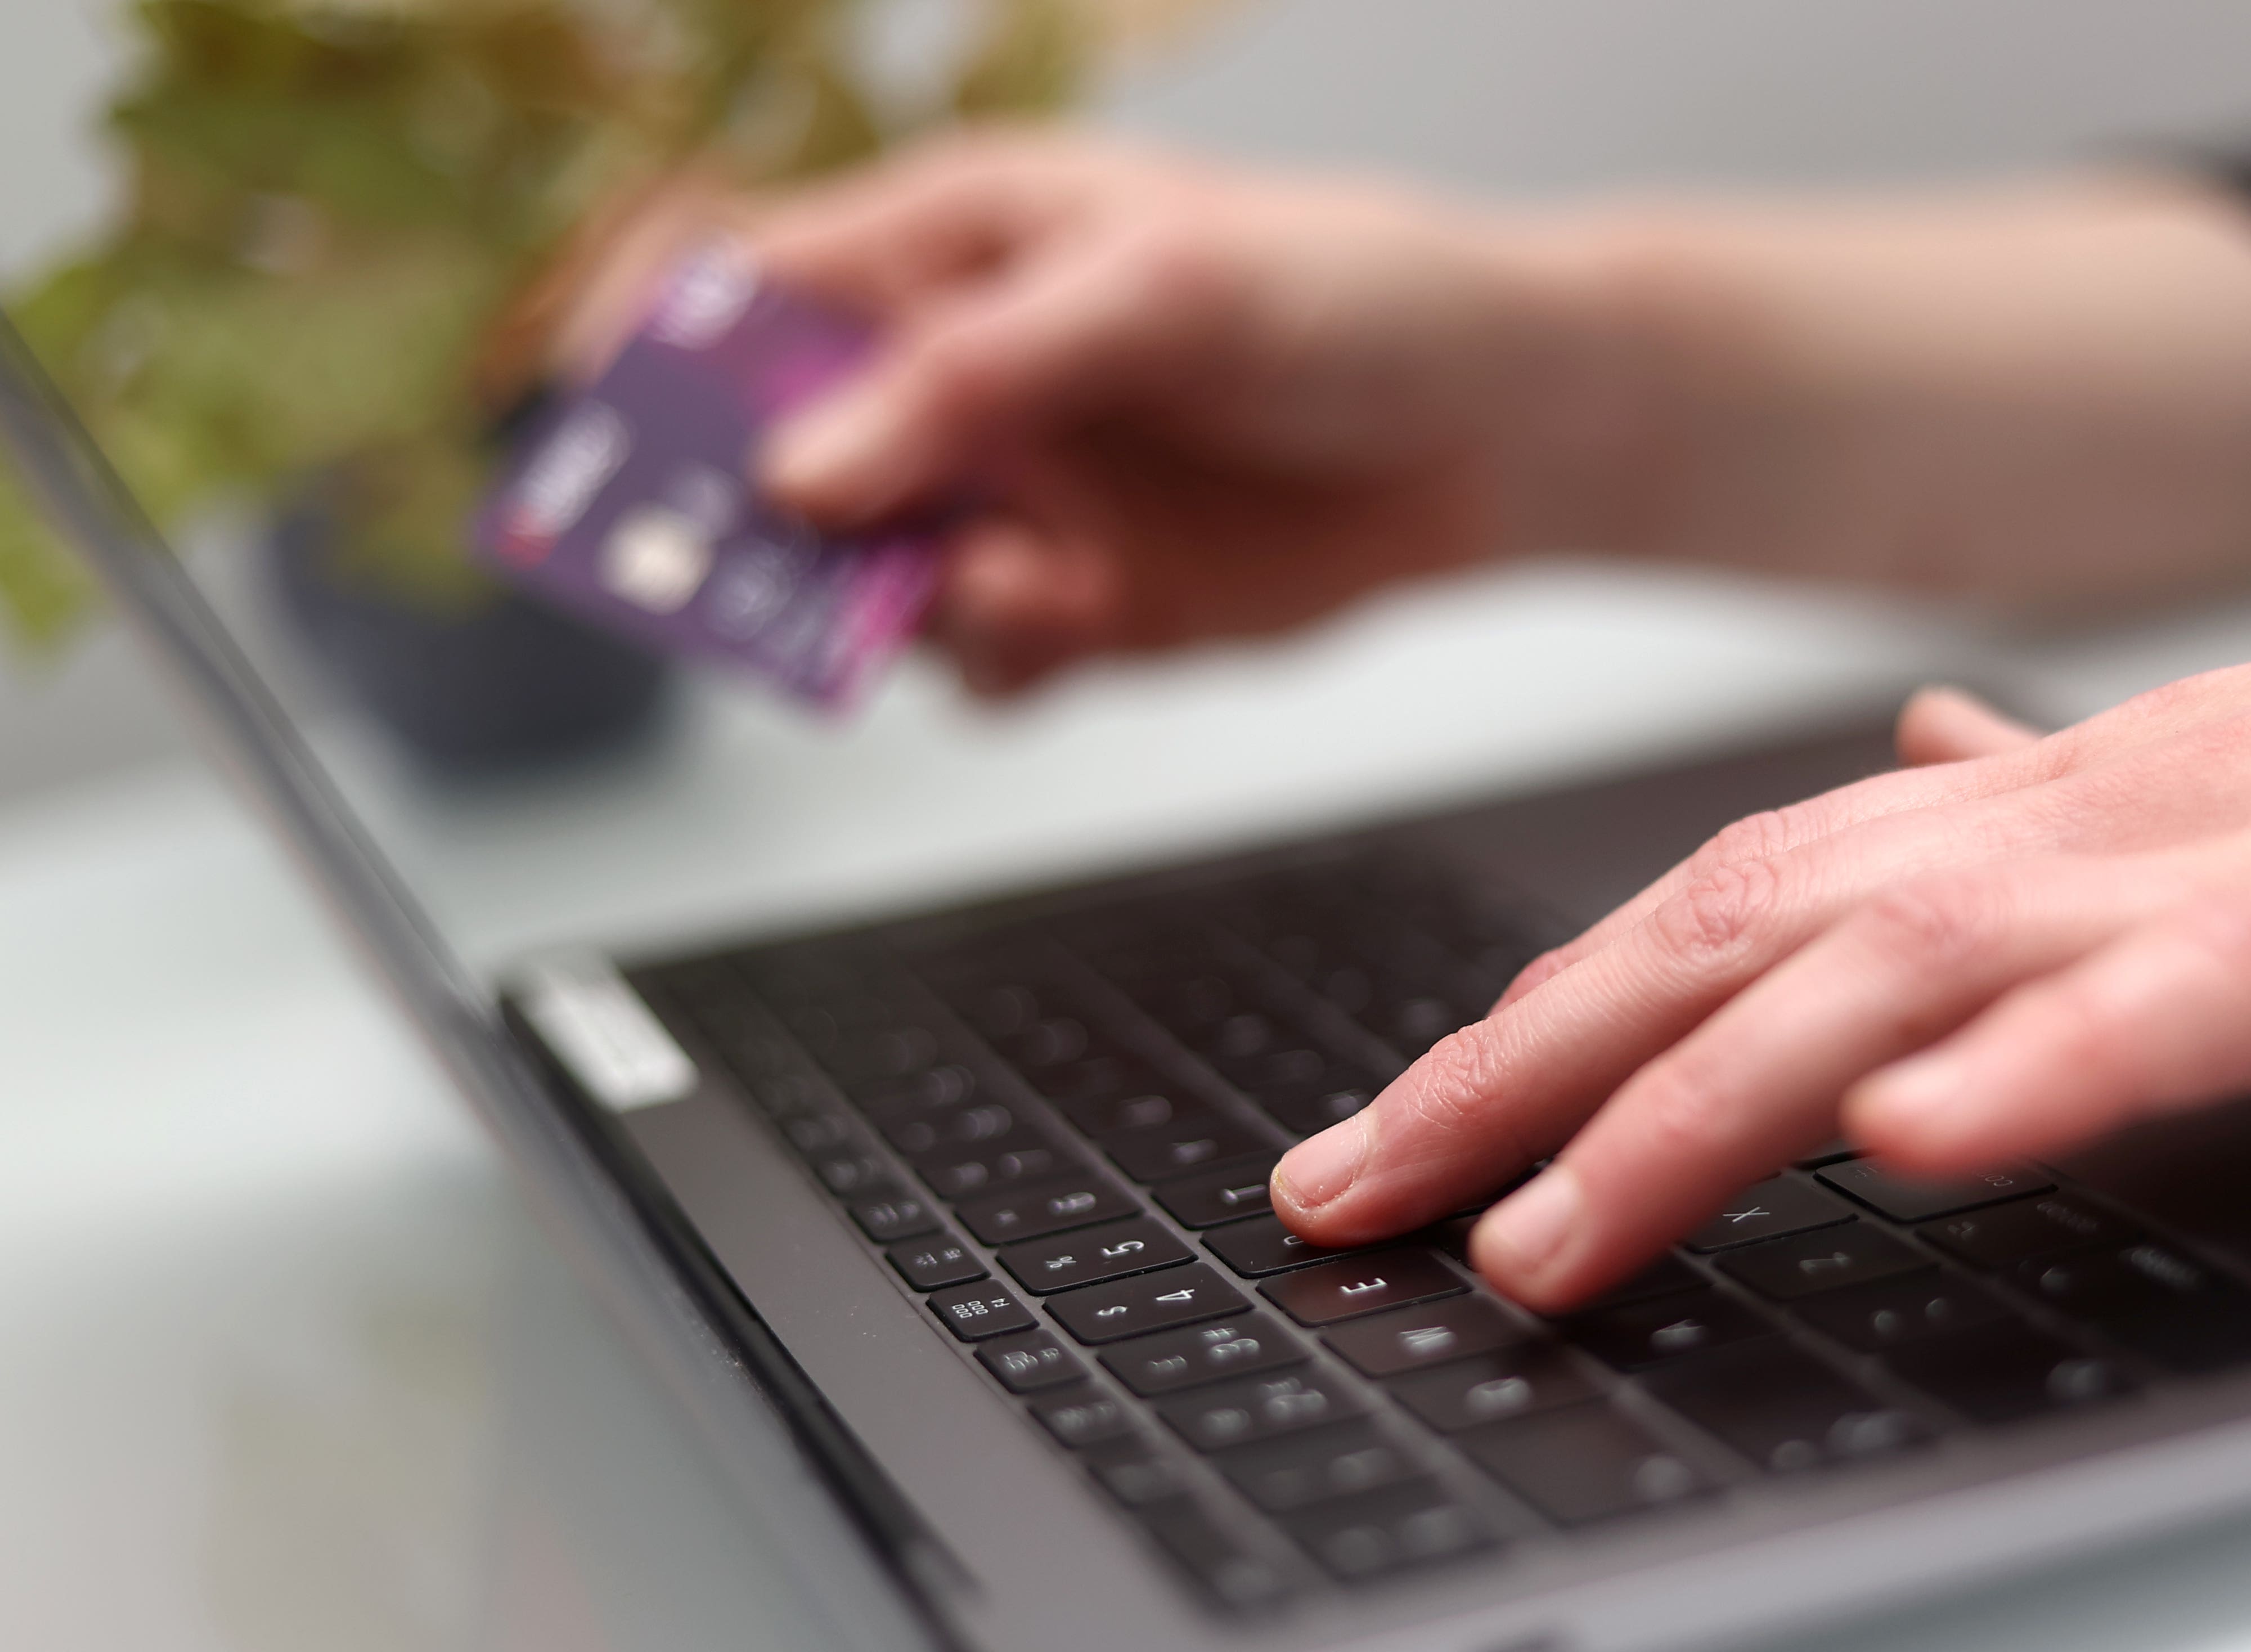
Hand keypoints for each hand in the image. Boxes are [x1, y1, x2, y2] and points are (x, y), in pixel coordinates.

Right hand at [723, 133, 1618, 693]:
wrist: (1495, 431)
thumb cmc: (1353, 294)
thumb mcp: (1165, 291)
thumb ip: (979, 374)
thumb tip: (805, 472)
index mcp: (947, 246)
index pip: (739, 284)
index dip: (649, 354)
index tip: (610, 438)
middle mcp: (951, 380)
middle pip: (767, 460)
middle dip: (748, 529)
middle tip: (765, 576)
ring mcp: (1006, 497)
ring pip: (860, 584)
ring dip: (901, 608)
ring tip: (1019, 584)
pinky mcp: (1069, 600)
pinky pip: (969, 660)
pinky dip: (995, 661)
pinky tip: (1069, 621)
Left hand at [1272, 513, 2250, 1308]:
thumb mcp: (2208, 813)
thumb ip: (2039, 815)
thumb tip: (1907, 772)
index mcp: (2030, 818)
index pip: (1715, 908)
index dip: (1522, 1021)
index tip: (1377, 1139)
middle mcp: (2076, 830)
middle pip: (1738, 938)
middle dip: (1517, 1074)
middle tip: (1346, 1199)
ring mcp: (2224, 875)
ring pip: (1903, 973)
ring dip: (1700, 1104)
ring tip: (1542, 1228)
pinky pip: (2179, 1000)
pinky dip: (2033, 1069)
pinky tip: (1910, 1145)